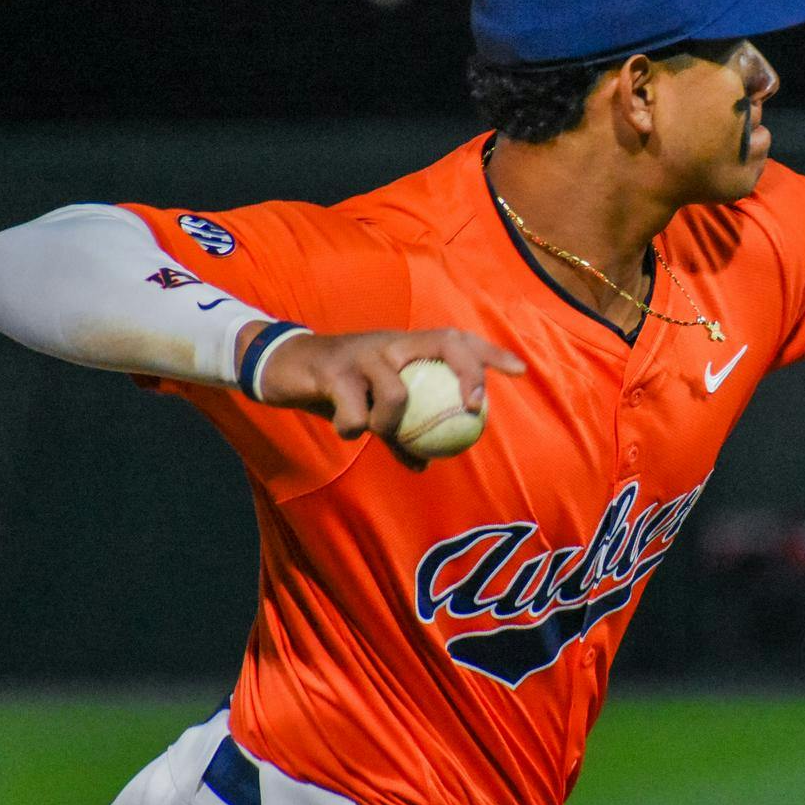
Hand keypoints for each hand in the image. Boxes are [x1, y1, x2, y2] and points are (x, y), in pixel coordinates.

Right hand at [252, 326, 525, 444]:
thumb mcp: (371, 406)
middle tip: (473, 406)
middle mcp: (391, 342)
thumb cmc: (339, 386)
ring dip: (391, 423)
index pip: (457, 340)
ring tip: (376, 430)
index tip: (519, 372)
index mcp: (407, 346)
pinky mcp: (332, 371)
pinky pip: (354, 411)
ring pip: (396, 391)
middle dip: (467, 372)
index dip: (490, 353)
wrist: (284, 366)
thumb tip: (423, 464)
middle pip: (444, 343)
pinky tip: (348, 431)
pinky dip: (355, 428)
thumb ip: (398, 432)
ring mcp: (363, 353)